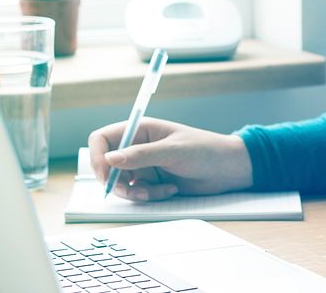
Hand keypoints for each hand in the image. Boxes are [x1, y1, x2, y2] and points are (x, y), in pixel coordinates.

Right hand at [88, 117, 253, 201]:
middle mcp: (138, 146)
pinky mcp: (152, 181)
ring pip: (121, 183)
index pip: (102, 139)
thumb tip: (109, 158)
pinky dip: (149, 195)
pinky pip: (137, 193)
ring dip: (136, 192)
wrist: (227, 169)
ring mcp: (144, 165)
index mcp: (140, 130)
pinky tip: (169, 190)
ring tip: (159, 190)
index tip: (106, 175)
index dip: (98, 157)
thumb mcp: (172, 151)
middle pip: (107, 165)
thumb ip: (141, 155)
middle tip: (134, 190)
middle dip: (117, 182)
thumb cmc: (205, 150)